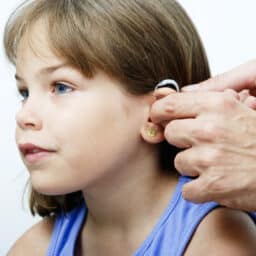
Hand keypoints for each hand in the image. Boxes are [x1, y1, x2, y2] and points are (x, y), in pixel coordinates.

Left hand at [150, 60, 255, 210]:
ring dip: (192, 166)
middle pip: (170, 133)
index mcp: (217, 105)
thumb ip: (205, 102)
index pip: (169, 104)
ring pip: (179, 162)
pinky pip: (187, 189)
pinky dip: (198, 190)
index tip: (158, 118)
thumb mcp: (237, 109)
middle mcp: (211, 128)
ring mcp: (211, 157)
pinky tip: (215, 184)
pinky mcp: (214, 184)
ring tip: (214, 165)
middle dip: (180, 140)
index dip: (158, 112)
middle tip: (197, 145)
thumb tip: (168, 95)